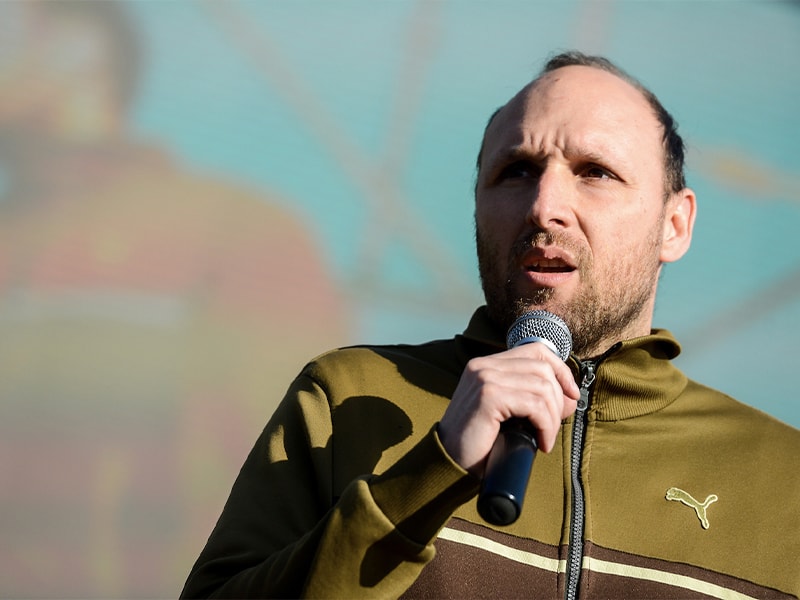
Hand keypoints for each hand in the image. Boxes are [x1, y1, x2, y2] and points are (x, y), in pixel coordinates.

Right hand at [438, 343, 579, 476]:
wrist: (448, 462)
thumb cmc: (479, 442)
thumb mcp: (509, 413)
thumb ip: (532, 397)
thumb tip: (571, 397)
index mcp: (487, 365)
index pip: (535, 350)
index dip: (560, 369)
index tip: (571, 395)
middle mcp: (484, 366)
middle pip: (543, 368)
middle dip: (559, 399)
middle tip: (553, 426)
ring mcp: (485, 378)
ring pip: (543, 387)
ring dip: (552, 417)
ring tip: (544, 438)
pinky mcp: (488, 396)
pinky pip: (534, 405)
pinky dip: (546, 426)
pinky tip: (541, 443)